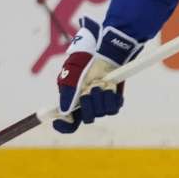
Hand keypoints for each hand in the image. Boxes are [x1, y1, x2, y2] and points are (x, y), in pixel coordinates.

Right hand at [52, 17, 140, 133]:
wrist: (104, 52)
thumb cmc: (84, 61)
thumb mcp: (71, 74)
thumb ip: (67, 93)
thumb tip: (64, 112)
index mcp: (71, 100)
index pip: (68, 122)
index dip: (64, 125)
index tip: (65, 121)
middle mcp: (85, 104)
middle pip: (87, 118)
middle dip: (88, 105)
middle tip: (89, 90)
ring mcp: (100, 102)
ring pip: (101, 113)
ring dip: (101, 98)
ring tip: (100, 84)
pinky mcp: (113, 99)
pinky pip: (114, 108)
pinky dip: (112, 98)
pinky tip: (110, 87)